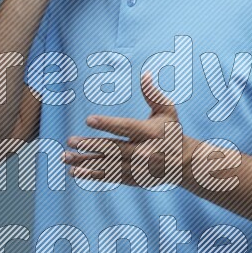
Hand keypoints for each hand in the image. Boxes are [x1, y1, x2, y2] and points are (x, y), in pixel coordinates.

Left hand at [62, 71, 190, 187]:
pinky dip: (93, 175)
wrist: (185, 163)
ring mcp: (138, 168)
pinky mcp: (134, 179)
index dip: (108, 124)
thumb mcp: (168, 111)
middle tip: (70, 140)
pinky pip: (110, 177)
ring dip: (86, 162)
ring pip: (108, 165)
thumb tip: (144, 73)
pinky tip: (75, 172)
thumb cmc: (172, 132)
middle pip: (114, 149)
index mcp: (151, 133)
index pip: (126, 127)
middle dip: (91, 145)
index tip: (89, 120)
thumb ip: (153, 95)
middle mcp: (144, 152)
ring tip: (66, 157)